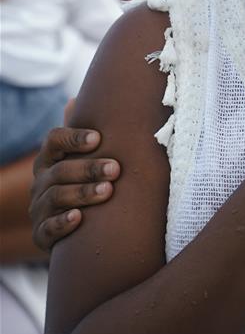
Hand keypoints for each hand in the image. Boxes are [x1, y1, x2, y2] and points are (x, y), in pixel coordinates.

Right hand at [30, 105, 119, 251]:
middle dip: (88, 168)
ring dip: (82, 193)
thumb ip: (89, 130)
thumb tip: (80, 98)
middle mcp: (41, 182)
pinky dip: (62, 223)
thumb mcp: (90, 155)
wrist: (83, 224)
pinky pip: (47, 229)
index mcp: (51, 158)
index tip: (98, 138)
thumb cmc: (90, 179)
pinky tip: (79, 218)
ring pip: (56, 197)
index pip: (54, 141)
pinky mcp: (42, 234)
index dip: (73, 138)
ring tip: (108, 191)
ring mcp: (39, 208)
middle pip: (60, 171)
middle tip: (116, 168)